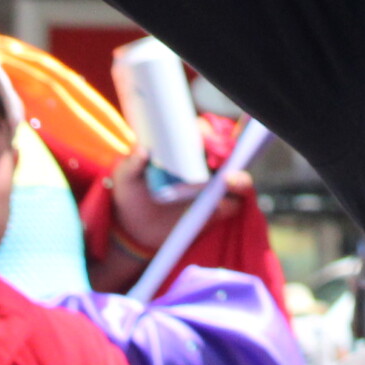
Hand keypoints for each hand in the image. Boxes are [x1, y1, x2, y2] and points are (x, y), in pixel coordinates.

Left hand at [92, 146, 254, 291]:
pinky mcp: (216, 210)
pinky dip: (231, 204)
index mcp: (182, 150)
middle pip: (227, 153)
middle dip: (230, 154)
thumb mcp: (125, 178)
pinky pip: (234, 204)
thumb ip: (131, 163)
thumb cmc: (131, 195)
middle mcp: (202, 165)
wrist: (134, 230)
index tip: (202, 141)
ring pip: (238, 178)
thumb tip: (142, 150)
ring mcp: (212, 188)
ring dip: (240, 179)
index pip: (202, 133)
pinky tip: (220, 206)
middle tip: (219, 163)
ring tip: (229, 182)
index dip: (206, 133)